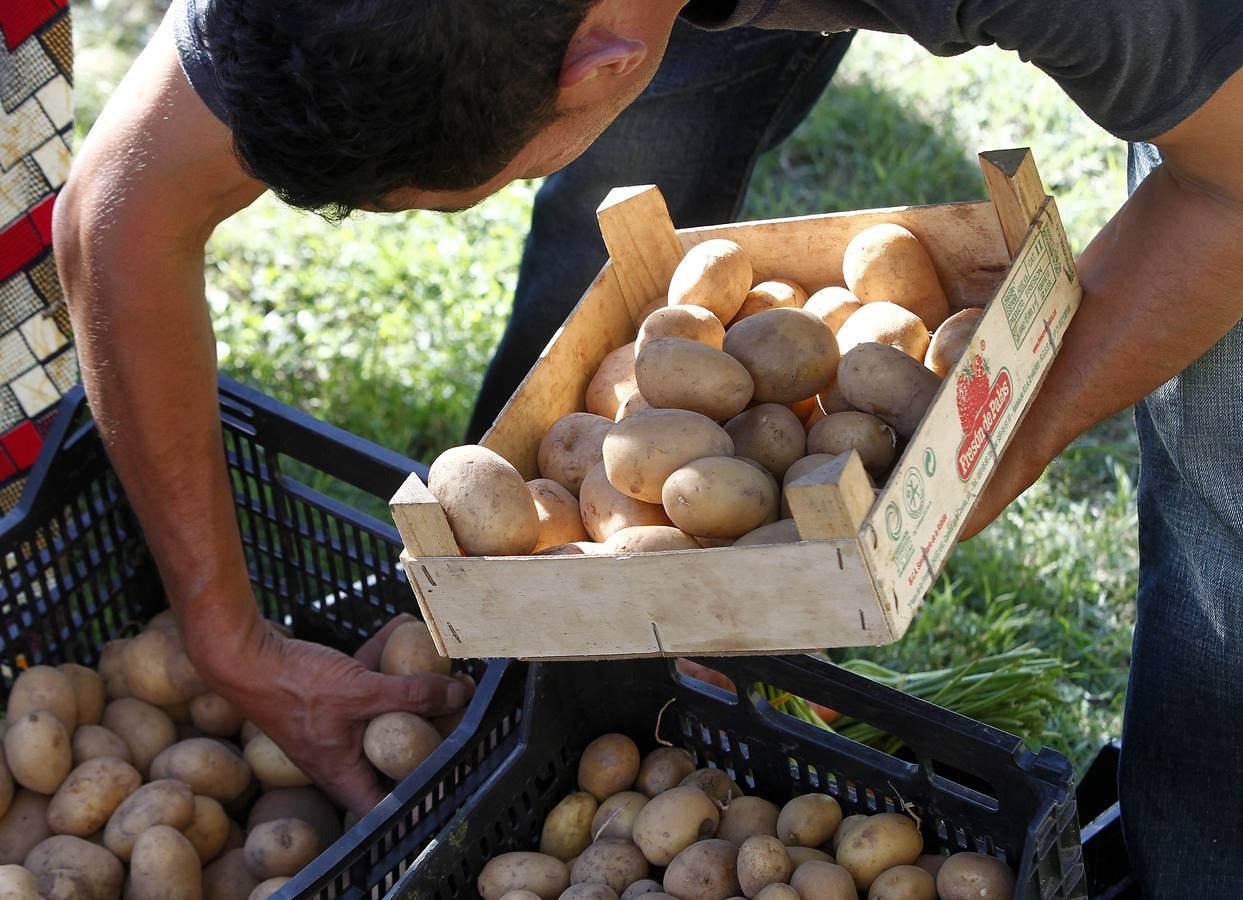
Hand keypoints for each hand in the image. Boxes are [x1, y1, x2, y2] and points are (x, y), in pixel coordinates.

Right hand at [207, 613, 471, 817]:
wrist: (242, 654)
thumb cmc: (292, 686)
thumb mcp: (362, 692)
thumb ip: (413, 695)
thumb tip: (461, 694)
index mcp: (343, 775)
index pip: (389, 806)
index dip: (422, 794)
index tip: (454, 768)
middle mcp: (339, 758)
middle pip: (391, 755)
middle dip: (425, 732)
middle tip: (457, 714)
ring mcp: (333, 727)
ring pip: (381, 714)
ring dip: (409, 691)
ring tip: (441, 670)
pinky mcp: (327, 697)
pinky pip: (364, 683)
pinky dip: (382, 660)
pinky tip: (401, 628)